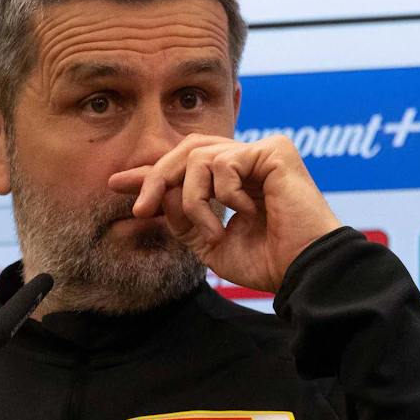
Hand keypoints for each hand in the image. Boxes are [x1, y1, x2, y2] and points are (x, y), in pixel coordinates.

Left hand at [107, 134, 341, 294]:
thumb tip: (154, 197)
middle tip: (142, 208)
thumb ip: (183, 219)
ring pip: (198, 157)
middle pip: (187, 149)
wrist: (302, 270)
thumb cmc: (268, 261)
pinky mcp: (275, 151)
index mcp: (234, 181)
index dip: (151, 173)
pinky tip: (246, 215)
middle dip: (156, 177)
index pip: (186, 165)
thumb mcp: (211, 243)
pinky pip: (225, 163)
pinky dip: (224, 195)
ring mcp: (262, 153)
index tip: (117, 184)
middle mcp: (248, 161)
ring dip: (194, 200)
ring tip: (213, 231)